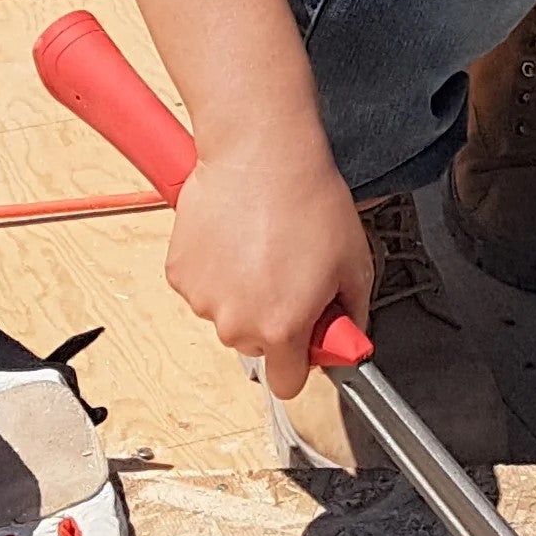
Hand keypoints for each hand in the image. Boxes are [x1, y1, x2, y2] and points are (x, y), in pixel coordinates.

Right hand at [165, 121, 372, 398]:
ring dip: (242, 291)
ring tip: (262, 243)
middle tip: (289, 270)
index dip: (301, 360)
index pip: (288, 383)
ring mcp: (204, 300)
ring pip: (227, 314)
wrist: (262, 152)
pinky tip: (235, 236)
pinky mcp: (179, 274)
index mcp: (283, 328)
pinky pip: (203, 287)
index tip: (307, 339)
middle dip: (274, 317)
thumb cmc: (309, 199)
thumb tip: (349, 338)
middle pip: (257, 344)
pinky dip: (216, 269)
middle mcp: (238, 323)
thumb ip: (353, 312)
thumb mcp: (355, 261)